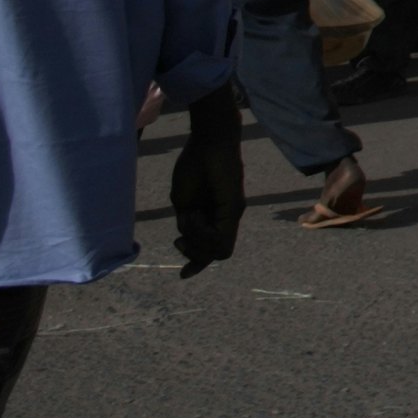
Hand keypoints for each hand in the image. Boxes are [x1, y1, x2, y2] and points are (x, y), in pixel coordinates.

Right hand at [168, 92, 247, 275]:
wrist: (208, 142)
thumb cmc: (193, 167)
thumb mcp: (183, 203)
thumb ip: (187, 225)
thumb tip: (186, 242)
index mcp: (214, 216)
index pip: (212, 250)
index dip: (197, 264)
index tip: (183, 275)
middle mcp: (227, 218)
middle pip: (213, 255)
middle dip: (193, 252)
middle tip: (182, 232)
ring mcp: (232, 213)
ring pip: (216, 250)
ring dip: (196, 240)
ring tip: (191, 216)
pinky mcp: (234, 207)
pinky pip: (220, 238)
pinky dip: (201, 233)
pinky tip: (195, 215)